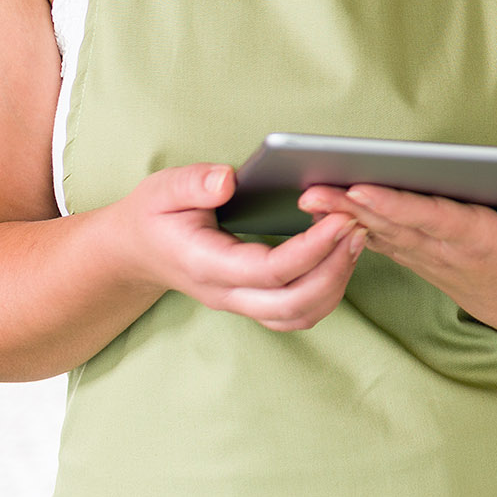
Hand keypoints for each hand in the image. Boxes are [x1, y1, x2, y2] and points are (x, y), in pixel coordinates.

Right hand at [111, 163, 365, 331]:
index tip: (340, 218)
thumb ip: (193, 184)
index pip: (269, 270)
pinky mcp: (254, 303)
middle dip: (334, 267)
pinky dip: (327, 290)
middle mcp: (226, 294)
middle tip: (357, 226)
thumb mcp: (163, 189)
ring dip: (336, 282)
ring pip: (299, 315)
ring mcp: (241, 304)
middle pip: (292, 303)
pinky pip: (298, 313)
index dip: (310, 248)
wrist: (138, 251)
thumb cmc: (155, 215)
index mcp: (205, 265)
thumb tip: (226, 180)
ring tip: (356, 237)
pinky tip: (340, 254)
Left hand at [296, 182, 496, 336]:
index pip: (435, 220)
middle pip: (394, 225)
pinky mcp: (414, 253)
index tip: (366, 191)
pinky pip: (376, 238)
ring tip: (306, 194)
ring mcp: (426, 255)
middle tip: (313, 189)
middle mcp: (445, 250)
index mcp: (481, 241)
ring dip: (341, 215)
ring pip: (378, 232)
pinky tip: (317, 208)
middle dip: (353, 207)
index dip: (399, 207)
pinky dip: (347, 224)